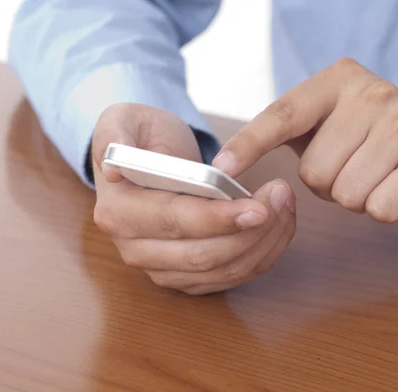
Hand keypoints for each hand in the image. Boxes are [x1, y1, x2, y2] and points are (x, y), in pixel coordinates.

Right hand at [91, 103, 295, 294]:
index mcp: (118, 212)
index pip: (173, 223)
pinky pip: (233, 276)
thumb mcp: (123, 120)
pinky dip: (263, 253)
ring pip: (223, 271)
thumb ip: (114, 134)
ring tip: (284, 202)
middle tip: (281, 196)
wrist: (149, 162)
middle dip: (251, 231)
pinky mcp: (187, 277)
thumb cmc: (142, 138)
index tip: (257, 206)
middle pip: (202, 256)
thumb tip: (113, 169)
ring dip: (264, 242)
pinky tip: (279, 223)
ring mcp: (161, 269)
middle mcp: (135, 249)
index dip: (218, 219)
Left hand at [213, 58, 397, 232]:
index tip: (222, 167)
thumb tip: (230, 160)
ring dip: (356, 198)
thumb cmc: (376, 146)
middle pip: (313, 170)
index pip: (282, 115)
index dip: (249, 143)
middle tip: (357, 168)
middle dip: (328, 184)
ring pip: (344, 192)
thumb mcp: (332, 126)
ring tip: (379, 177)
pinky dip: (383, 210)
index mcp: (339, 80)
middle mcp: (373, 93)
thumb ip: (291, 132)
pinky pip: (378, 208)